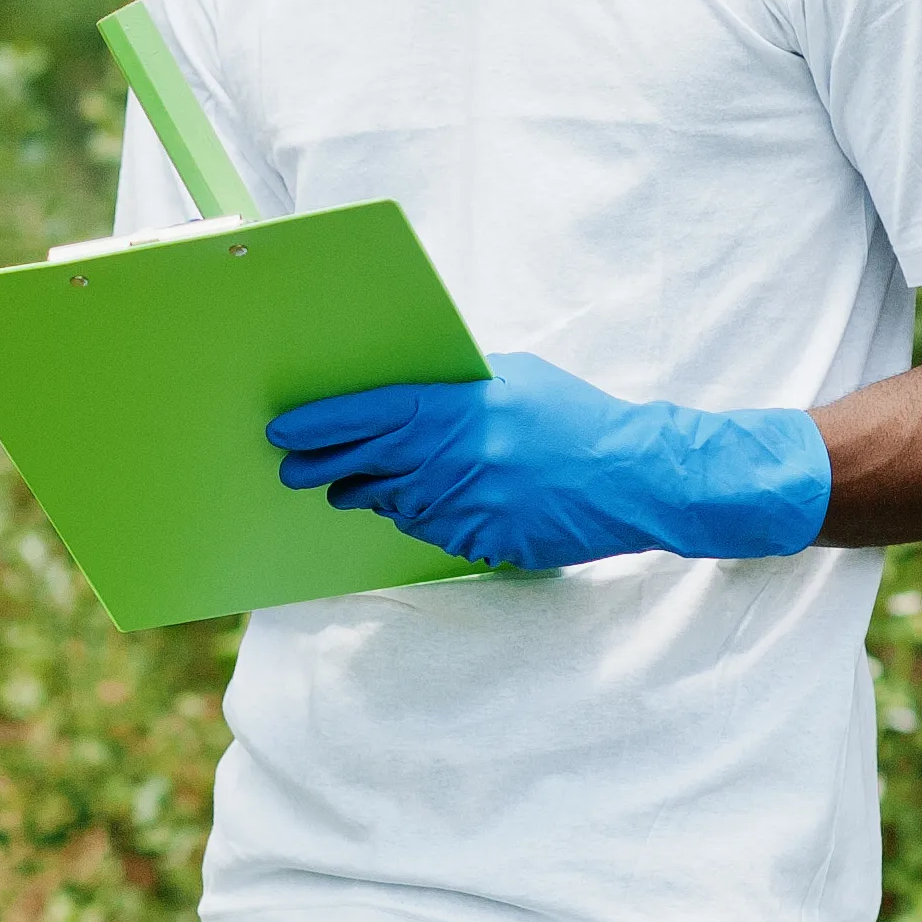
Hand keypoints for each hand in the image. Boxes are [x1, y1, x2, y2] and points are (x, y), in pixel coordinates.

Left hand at [265, 352, 832, 570]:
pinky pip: (431, 530)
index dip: (323, 422)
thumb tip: (401, 396)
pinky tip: (415, 505)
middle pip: (370, 464)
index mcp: (464, 409)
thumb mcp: (515, 380)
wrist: (635, 477)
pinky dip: (417, 516)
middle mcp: (459, 459)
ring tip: (348, 487)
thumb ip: (458, 388)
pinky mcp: (484, 541)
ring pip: (396, 502)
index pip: (373, 414)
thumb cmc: (575, 416)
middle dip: (324, 466)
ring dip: (368, 493)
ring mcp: (470, 506)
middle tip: (293, 468)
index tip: (286, 428)